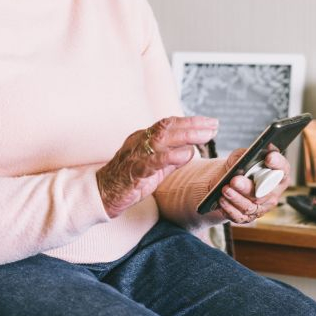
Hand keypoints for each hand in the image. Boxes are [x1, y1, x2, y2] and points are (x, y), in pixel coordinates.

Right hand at [97, 116, 218, 217]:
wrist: (102, 194)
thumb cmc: (128, 180)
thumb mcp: (154, 167)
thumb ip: (171, 158)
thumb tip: (191, 149)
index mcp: (144, 138)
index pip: (169, 124)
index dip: (191, 121)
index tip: (210, 123)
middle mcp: (140, 141)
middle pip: (168, 126)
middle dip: (193, 125)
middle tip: (213, 126)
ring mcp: (136, 154)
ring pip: (162, 139)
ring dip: (187, 135)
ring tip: (206, 135)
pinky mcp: (134, 171)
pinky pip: (153, 161)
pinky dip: (171, 156)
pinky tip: (186, 154)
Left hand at [212, 146, 290, 223]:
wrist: (227, 183)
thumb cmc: (240, 168)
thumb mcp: (240, 157)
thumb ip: (245, 155)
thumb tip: (246, 156)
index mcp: (277, 174)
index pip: (283, 169)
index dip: (278, 163)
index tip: (269, 157)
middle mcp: (273, 193)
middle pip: (263, 192)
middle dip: (248, 187)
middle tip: (235, 180)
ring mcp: (262, 207)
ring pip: (250, 206)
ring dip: (236, 198)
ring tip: (224, 189)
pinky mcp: (249, 217)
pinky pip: (240, 216)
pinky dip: (229, 208)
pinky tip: (222, 200)